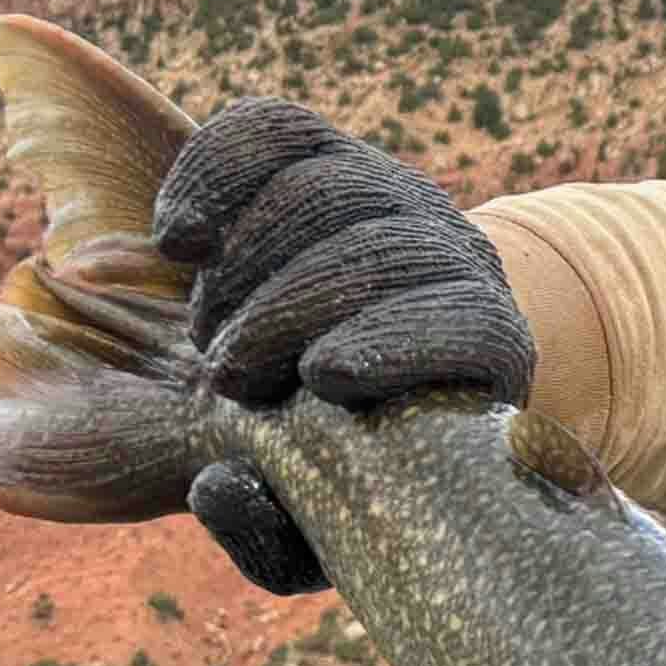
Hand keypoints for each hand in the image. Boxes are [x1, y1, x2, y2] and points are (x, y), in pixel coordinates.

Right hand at [147, 101, 532, 592]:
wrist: (351, 375)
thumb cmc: (346, 464)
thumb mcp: (323, 526)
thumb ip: (275, 535)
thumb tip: (220, 486)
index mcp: (487, 350)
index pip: (471, 322)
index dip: (404, 342)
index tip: (323, 380)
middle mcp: (453, 258)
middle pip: (384, 248)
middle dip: (291, 311)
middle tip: (229, 378)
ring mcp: (391, 194)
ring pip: (328, 188)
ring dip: (248, 264)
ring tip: (208, 333)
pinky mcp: (325, 151)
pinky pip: (273, 129)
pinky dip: (214, 172)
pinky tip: (178, 239)